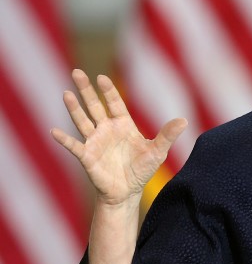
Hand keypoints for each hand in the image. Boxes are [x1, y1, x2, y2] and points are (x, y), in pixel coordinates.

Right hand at [51, 69, 186, 204]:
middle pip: (94, 106)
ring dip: (74, 109)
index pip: (114, 103)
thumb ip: (167, 135)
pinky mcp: (87, 156)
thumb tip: (184, 120)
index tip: (101, 77)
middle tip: (77, 72)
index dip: (108, 91)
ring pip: (82, 121)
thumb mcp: (157, 151)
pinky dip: (65, 140)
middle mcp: (106, 129)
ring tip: (67, 94)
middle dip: (86, 90)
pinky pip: (74, 146)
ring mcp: (95, 142)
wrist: (128, 192)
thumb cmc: (142, 169)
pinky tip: (55, 132)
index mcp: (123, 125)